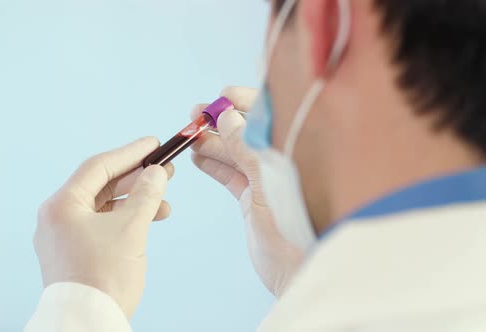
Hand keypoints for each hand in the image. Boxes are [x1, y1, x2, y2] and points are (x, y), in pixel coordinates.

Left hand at [34, 137, 172, 317]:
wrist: (87, 323)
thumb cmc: (103, 277)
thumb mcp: (130, 229)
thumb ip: (145, 195)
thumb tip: (156, 173)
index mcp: (62, 205)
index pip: (98, 167)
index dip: (130, 153)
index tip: (153, 144)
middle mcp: (58, 217)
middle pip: (101, 186)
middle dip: (136, 179)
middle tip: (164, 170)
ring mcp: (64, 236)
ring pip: (104, 207)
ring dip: (135, 202)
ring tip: (164, 204)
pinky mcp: (73, 253)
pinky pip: (101, 226)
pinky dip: (125, 221)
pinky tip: (147, 222)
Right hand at [191, 87, 303, 296]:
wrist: (296, 271)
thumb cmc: (294, 226)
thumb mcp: (267, 182)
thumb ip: (247, 148)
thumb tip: (227, 117)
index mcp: (292, 153)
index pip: (271, 115)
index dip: (248, 101)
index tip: (223, 94)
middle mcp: (280, 163)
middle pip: (248, 132)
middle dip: (222, 121)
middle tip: (195, 114)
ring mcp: (266, 182)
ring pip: (235, 154)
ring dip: (212, 142)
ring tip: (189, 135)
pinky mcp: (253, 200)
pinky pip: (231, 176)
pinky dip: (213, 165)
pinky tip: (197, 156)